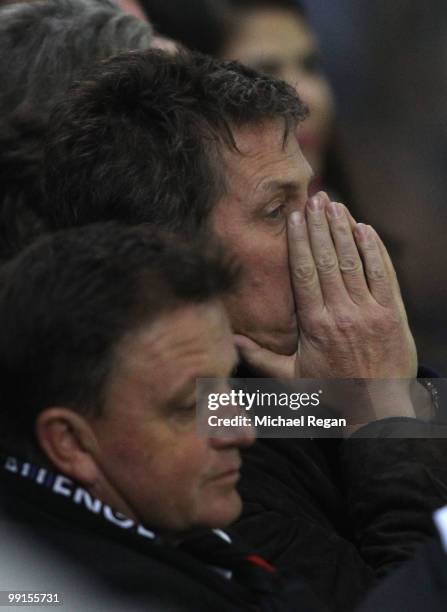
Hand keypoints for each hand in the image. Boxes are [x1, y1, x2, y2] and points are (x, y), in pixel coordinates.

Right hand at [235, 191, 417, 381]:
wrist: (376, 413)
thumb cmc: (330, 395)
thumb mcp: (290, 380)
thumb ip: (259, 358)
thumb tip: (230, 339)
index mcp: (315, 325)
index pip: (304, 273)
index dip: (300, 241)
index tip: (296, 217)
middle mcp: (342, 313)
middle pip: (328, 260)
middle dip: (320, 226)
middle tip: (315, 198)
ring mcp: (371, 312)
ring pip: (355, 261)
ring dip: (344, 230)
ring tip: (335, 205)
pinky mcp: (393, 315)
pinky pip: (384, 274)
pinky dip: (374, 249)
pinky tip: (365, 229)